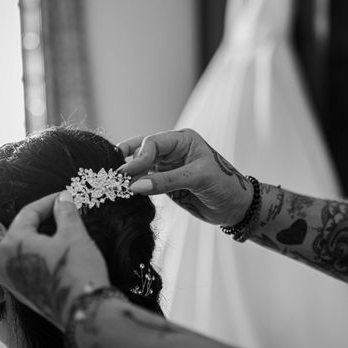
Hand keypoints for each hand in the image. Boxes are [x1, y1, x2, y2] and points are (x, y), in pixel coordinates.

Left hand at [0, 186, 109, 329]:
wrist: (82, 308)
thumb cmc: (78, 270)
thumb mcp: (75, 235)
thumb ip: (65, 213)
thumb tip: (63, 198)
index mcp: (14, 244)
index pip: (28, 214)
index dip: (47, 203)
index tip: (63, 197)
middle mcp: (2, 260)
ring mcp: (6, 277)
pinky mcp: (14, 288)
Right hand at [117, 128, 251, 225]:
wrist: (235, 207)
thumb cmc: (224, 185)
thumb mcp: (198, 178)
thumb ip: (166, 181)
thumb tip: (134, 185)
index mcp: (183, 140)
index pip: (153, 143)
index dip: (139, 156)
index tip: (127, 173)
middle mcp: (172, 151)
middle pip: (142, 151)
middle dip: (127, 161)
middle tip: (112, 174)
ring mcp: (167, 168)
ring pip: (140, 167)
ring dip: (128, 175)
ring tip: (114, 184)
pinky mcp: (164, 184)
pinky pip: (144, 182)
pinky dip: (134, 186)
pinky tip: (124, 191)